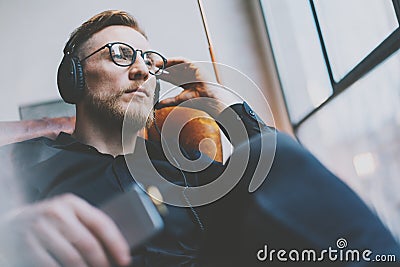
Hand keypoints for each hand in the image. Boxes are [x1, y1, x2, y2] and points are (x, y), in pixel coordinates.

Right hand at [0, 194, 130, 266]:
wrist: (12, 224)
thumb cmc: (49, 221)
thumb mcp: (69, 215)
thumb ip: (88, 225)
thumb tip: (115, 246)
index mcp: (72, 203)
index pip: (101, 223)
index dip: (116, 243)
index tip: (125, 258)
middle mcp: (56, 213)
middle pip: (88, 243)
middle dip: (102, 262)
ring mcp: (40, 229)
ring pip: (72, 258)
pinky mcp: (26, 246)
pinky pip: (52, 266)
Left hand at [157, 58, 239, 116]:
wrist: (207, 97)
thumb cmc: (197, 100)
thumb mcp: (178, 99)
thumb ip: (167, 101)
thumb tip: (157, 105)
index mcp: (185, 84)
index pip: (170, 78)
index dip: (161, 75)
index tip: (152, 74)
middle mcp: (187, 76)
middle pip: (172, 70)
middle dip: (162, 68)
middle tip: (151, 67)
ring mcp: (191, 70)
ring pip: (176, 64)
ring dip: (166, 63)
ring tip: (156, 64)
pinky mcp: (194, 66)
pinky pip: (182, 60)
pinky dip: (173, 60)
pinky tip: (165, 62)